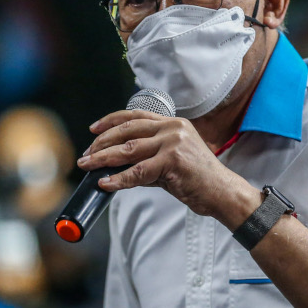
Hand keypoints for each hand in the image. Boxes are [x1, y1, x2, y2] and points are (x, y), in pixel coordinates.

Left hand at [79, 109, 247, 218]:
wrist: (221, 192)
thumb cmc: (197, 179)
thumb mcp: (170, 160)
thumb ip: (147, 157)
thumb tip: (115, 163)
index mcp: (173, 123)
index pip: (135, 115)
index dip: (111, 121)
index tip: (94, 129)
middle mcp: (173, 128)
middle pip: (127, 130)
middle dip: (102, 143)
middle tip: (86, 154)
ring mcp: (173, 143)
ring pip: (128, 150)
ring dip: (103, 158)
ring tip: (87, 166)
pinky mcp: (173, 160)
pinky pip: (138, 172)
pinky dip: (118, 179)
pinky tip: (106, 183)